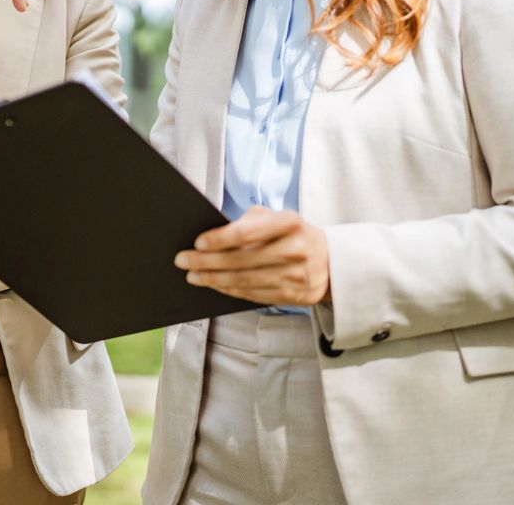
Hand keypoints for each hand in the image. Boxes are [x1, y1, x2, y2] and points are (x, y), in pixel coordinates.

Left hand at [174, 206, 330, 305]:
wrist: (330, 261)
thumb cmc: (292, 233)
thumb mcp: (276, 217)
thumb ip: (249, 223)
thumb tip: (213, 236)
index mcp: (289, 223)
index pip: (247, 233)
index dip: (220, 239)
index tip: (198, 243)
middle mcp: (294, 249)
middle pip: (241, 260)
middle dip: (207, 262)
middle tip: (183, 260)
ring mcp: (295, 276)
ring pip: (244, 280)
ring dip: (213, 279)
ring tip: (193, 275)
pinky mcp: (293, 296)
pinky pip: (253, 294)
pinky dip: (229, 290)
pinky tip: (214, 285)